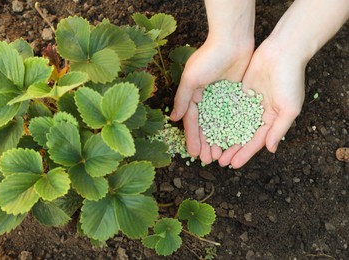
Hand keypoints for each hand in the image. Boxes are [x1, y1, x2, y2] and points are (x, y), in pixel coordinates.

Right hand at [170, 39, 253, 163]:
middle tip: (209, 161)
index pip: (192, 122)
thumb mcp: (191, 78)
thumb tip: (173, 119)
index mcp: (192, 95)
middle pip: (205, 126)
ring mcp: (221, 99)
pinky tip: (234, 142)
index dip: (193, 138)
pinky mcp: (235, 96)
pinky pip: (234, 116)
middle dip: (206, 144)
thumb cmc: (208, 58)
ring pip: (220, 124)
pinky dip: (233, 129)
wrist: (233, 41)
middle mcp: (205, 99)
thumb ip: (182, 99)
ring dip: (219, 140)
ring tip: (221, 156)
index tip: (195, 154)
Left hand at [218, 38, 305, 167]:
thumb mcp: (289, 108)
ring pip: (233, 123)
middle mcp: (259, 114)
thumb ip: (278, 129)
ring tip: (211, 147)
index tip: (232, 164)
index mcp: (272, 120)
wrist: (282, 52)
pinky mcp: (240, 91)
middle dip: (231, 148)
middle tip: (217, 160)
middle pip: (242, 135)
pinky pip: (228, 107)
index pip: (255, 142)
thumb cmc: (290, 81)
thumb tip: (270, 150)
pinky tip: (208, 125)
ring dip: (223, 135)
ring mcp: (248, 103)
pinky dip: (220, 116)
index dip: (244, 154)